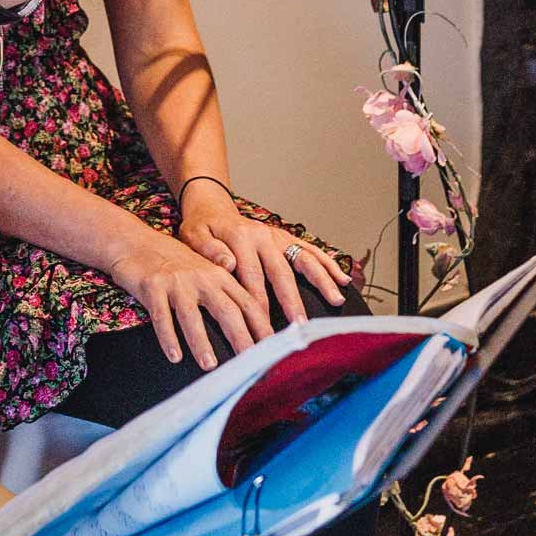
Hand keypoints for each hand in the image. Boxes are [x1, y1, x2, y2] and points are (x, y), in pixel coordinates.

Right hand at [105, 225, 272, 370]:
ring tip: (210, 365)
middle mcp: (201, 277)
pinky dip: (168, 338)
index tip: (273, 349)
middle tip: (250, 362)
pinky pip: (161, 317)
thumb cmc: (170, 261)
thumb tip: (246, 326)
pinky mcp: (152, 286)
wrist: (134, 241)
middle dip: (241, 338)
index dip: (262, 326)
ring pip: (192, 316)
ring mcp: (176, 282)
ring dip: (201, 343)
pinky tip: (174, 356)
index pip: (247, 303)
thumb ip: (223, 292)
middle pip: (227, 310)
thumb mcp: (203, 271)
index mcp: (219, 274)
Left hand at [176, 191, 350, 325]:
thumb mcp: (193, 236)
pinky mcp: (286, 238)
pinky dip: (328, 264)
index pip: (252, 278)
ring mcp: (278, 237)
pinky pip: (311, 250)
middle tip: (301, 324)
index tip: (265, 327)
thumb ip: (208, 250)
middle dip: (293, 300)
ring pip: (304, 259)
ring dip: (321, 280)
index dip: (260, 304)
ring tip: (336, 300)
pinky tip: (343, 279)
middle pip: (282, 273)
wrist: (211, 208)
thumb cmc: (200, 228)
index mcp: (240, 238)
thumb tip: (229, 264)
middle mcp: (263, 236)